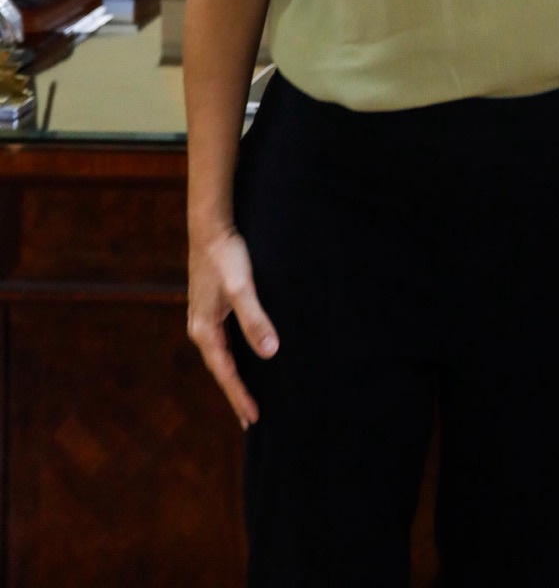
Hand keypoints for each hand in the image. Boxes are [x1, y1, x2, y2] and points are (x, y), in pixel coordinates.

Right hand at [187, 222, 277, 427]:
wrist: (210, 226)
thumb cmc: (226, 255)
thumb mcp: (242, 288)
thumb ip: (255, 320)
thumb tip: (269, 353)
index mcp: (205, 330)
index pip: (225, 373)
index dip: (240, 396)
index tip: (254, 419)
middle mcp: (200, 328)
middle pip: (220, 370)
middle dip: (235, 393)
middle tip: (251, 420)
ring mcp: (204, 317)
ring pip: (221, 356)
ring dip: (234, 376)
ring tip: (248, 396)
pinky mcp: (211, 306)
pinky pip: (223, 342)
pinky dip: (233, 357)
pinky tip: (245, 357)